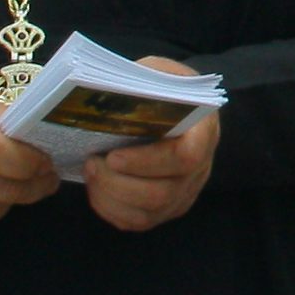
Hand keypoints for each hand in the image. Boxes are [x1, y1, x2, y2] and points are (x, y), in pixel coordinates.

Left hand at [84, 59, 222, 232]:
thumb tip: (105, 94)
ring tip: (91, 172)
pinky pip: (138, 222)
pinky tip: (96, 189)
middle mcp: (200, 170)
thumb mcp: (159, 72)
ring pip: (148, 213)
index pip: (186, 157)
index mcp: (203, 131)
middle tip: (91, 162)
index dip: (147, 162)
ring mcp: (184, 193)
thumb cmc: (166, 88)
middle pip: (162, 193)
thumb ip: (141, 80)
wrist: (180, 108)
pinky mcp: (167, 209)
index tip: (113, 154)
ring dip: (110, 197)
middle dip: (118, 184)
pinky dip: (110, 210)